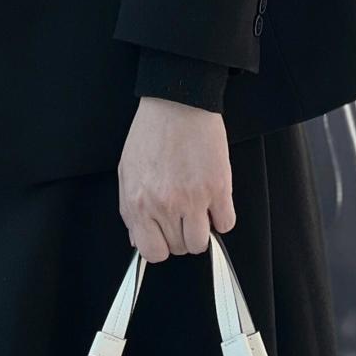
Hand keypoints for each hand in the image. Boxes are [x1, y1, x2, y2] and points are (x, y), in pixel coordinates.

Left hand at [118, 97, 235, 262]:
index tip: (166, 235)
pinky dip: (222, 217)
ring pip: (201, 243)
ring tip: (200, 210)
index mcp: (139, 204)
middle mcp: (165, 206)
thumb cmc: (152, 133)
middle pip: (180, 248)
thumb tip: (139, 239)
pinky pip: (226, 224)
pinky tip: (215, 202)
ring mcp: (193, 199)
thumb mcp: (129, 173)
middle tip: (184, 214)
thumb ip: (132, 211)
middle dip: (182, 235)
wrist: (177, 102)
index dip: (162, 246)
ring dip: (202, 230)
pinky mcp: (218, 189)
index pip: (153, 252)